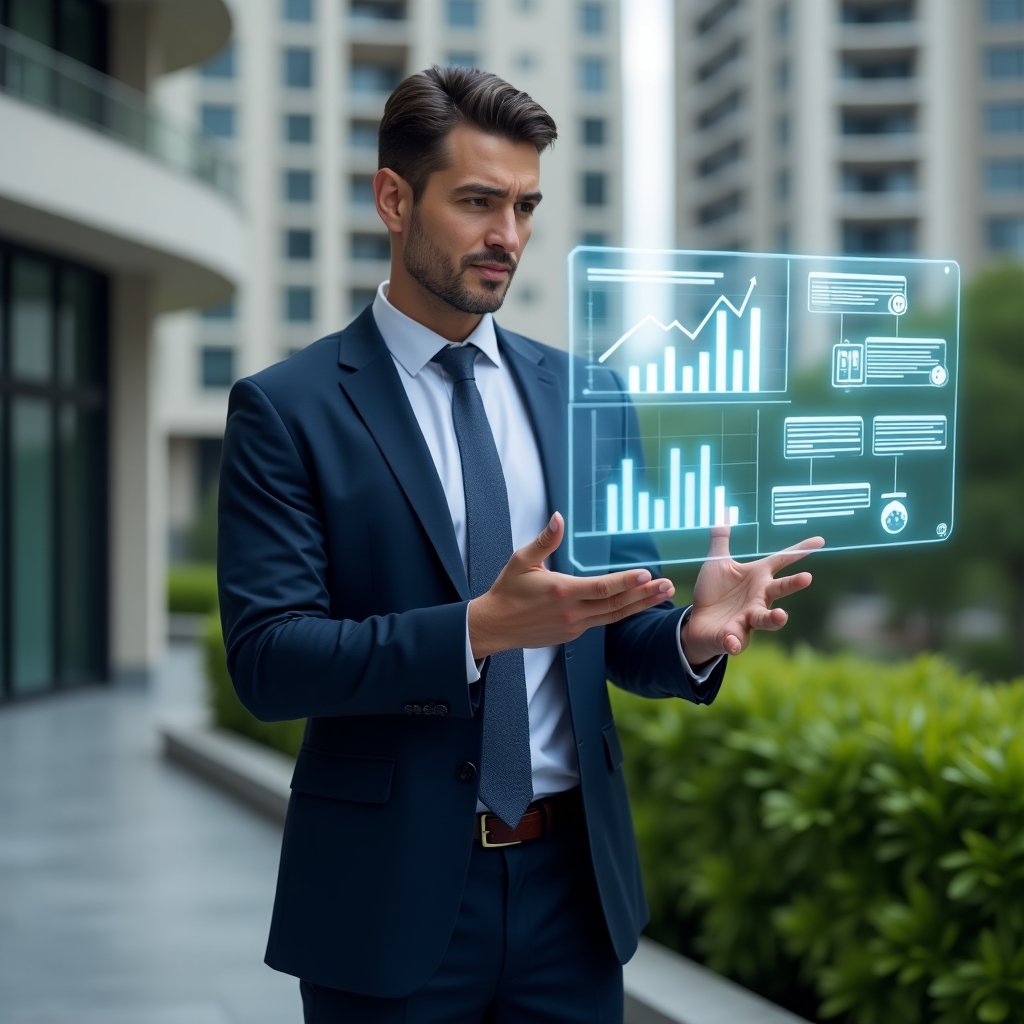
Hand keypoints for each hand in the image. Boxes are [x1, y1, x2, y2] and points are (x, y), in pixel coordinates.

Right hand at [468, 512, 675, 657]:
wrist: (495, 625)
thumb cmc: (507, 590)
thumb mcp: (522, 560)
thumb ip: (545, 540)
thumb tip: (559, 517)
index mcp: (562, 591)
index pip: (603, 587)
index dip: (626, 581)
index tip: (647, 574)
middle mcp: (572, 612)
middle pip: (616, 604)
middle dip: (644, 594)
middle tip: (667, 585)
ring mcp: (574, 625)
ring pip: (614, 616)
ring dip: (639, 605)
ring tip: (661, 595)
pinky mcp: (572, 633)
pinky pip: (601, 622)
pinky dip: (620, 612)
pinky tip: (634, 604)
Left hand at [681, 526, 823, 663]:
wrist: (699, 622)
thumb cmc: (713, 592)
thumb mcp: (716, 564)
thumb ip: (721, 542)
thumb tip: (722, 516)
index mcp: (757, 577)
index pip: (781, 560)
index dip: (799, 551)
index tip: (819, 540)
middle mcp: (758, 597)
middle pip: (779, 589)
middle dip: (792, 584)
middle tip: (806, 578)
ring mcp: (749, 618)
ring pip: (765, 619)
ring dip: (774, 618)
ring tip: (781, 616)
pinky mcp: (735, 636)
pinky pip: (736, 640)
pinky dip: (734, 641)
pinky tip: (731, 640)